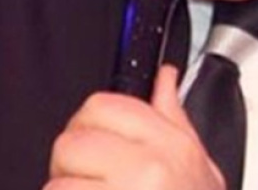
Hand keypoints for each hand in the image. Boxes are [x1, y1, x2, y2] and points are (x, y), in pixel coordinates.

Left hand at [46, 66, 224, 189]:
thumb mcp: (199, 169)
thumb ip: (173, 120)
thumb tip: (163, 79)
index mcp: (170, 148)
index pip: (101, 106)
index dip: (90, 126)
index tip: (97, 147)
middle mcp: (146, 171)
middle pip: (70, 143)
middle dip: (72, 167)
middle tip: (93, 186)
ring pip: (57, 185)